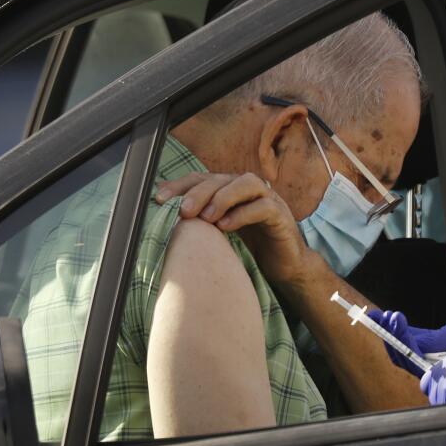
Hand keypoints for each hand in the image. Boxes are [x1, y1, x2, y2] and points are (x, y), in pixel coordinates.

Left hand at [155, 172, 317, 289]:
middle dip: (200, 191)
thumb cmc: (250, 249)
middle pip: (222, 178)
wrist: (286, 267)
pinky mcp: (281, 216)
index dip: (181, 185)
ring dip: (223, 197)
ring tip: (206, 217)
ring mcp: (268, 200)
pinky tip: (226, 227)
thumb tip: (162, 222)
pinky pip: (264, 206)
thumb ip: (199, 222)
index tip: (159, 199)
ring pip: (246, 183)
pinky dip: (243, 214)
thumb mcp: (219, 233)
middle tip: (184, 210)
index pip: (203, 178)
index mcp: (231, 191)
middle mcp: (249, 190)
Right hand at [368, 309, 445, 376]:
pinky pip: (435, 385)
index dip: (396, 334)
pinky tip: (417, 347)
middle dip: (394, 338)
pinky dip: (420, 364)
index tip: (381, 317)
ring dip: (403, 346)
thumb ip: (445, 334)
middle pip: (409, 361)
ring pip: (417, 372)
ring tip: (399, 322)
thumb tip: (418, 339)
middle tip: (386, 319)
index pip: (414, 347)